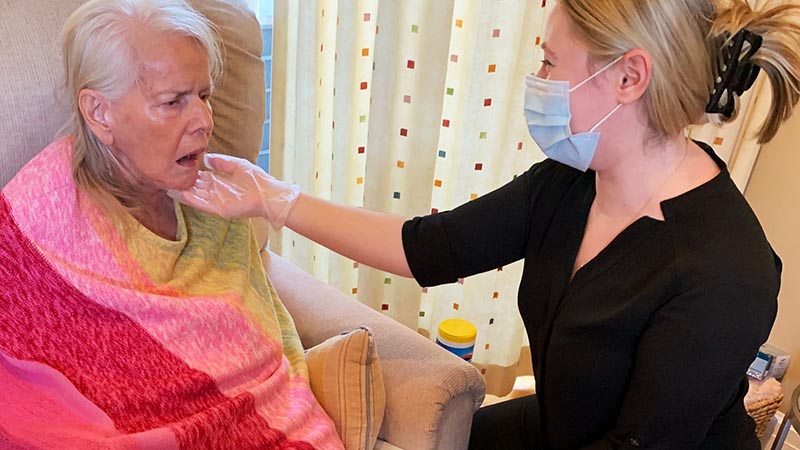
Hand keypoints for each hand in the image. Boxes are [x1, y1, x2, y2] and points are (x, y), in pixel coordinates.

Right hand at [167, 153, 299, 228]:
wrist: (270, 194)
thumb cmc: (257, 180)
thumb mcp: (237, 165)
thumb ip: (221, 162)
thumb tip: (206, 157)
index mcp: (219, 183)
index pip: (199, 178)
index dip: (188, 173)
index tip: (175, 166)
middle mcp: (215, 193)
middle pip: (194, 187)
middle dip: (181, 182)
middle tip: (165, 175)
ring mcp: (217, 202)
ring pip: (194, 196)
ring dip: (181, 191)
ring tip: (166, 183)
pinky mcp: (220, 209)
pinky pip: (201, 204)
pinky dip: (190, 199)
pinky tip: (178, 192)